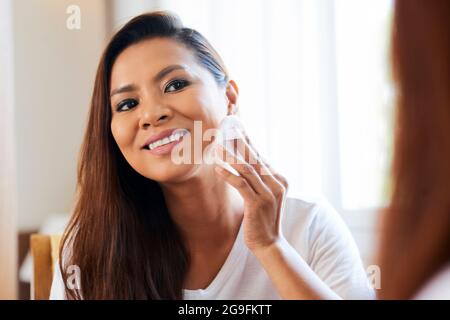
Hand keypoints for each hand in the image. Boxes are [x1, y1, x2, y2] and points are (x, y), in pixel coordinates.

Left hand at [214, 130, 288, 252]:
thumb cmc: (263, 219)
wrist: (269, 243)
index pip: (261, 156)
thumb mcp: (264, 195)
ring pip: (247, 168)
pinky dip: (229, 174)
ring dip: (231, 156)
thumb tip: (243, 162)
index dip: (248, 141)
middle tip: (227, 129)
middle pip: (255, 158)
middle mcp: (276, 184)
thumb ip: (258, 180)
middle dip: (240, 143)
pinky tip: (218, 168)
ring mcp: (268, 194)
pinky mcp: (257, 204)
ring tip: (218, 146)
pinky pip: (241, 184)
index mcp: (279, 180)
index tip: (238, 128)